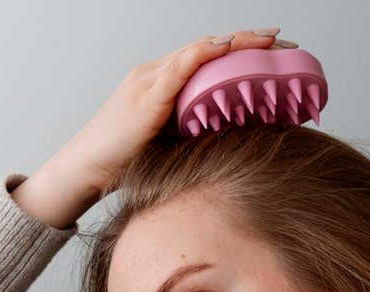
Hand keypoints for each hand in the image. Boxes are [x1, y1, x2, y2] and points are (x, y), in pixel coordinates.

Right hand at [13, 29, 290, 228]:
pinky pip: (180, 67)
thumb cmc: (120, 163)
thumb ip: (193, 132)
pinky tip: (228, 48)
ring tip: (269, 42)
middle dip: (248, 42)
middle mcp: (154, 74)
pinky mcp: (145, 96)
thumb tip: (230, 137)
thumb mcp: (167, 144)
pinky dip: (205, 54)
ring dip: (237, 43)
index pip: (206, 59)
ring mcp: (148, 81)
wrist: (84, 171)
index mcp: (160, 84)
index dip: (240, 52)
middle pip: (208, 48)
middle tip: (285, 42)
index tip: (273, 53)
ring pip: (199, 51)